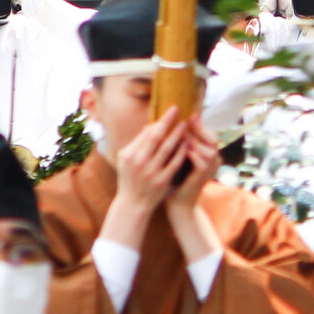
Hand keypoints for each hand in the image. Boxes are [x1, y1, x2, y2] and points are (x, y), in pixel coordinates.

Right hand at [108, 107, 190, 230]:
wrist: (133, 203)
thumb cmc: (129, 177)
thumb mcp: (125, 160)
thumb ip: (137, 143)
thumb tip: (151, 125)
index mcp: (128, 155)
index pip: (146, 134)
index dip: (160, 121)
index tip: (170, 111)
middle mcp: (138, 162)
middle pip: (156, 137)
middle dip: (168, 122)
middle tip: (178, 109)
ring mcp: (150, 172)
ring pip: (167, 149)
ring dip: (177, 135)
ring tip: (185, 125)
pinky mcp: (162, 181)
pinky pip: (175, 163)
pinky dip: (181, 152)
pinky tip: (187, 143)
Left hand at [165, 115, 222, 209]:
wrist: (178, 202)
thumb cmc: (176, 178)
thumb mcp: (178, 156)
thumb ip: (179, 141)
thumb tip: (167, 122)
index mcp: (209, 154)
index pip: (211, 134)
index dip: (201, 125)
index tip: (188, 116)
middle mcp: (213, 161)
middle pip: (214, 139)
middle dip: (199, 130)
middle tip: (185, 123)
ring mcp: (210, 171)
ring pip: (210, 150)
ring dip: (196, 142)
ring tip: (182, 137)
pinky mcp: (202, 179)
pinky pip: (202, 164)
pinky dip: (194, 155)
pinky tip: (184, 150)